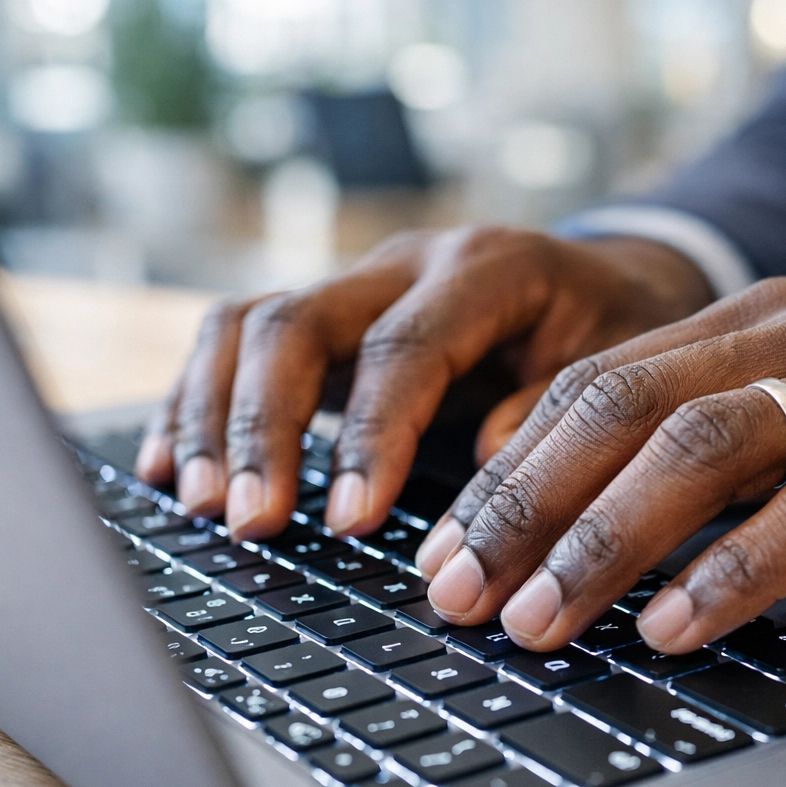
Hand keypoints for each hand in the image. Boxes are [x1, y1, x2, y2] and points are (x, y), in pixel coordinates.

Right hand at [134, 227, 712, 540]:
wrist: (604, 280)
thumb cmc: (612, 331)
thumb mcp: (618, 367)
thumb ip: (557, 412)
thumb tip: (486, 468)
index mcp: (487, 270)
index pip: (406, 347)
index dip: (372, 436)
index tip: (349, 521)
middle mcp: (406, 265)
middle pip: (297, 322)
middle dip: (263, 427)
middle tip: (251, 522)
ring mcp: (355, 285)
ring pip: (247, 324)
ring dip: (212, 416)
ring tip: (199, 505)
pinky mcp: (326, 319)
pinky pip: (234, 342)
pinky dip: (194, 402)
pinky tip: (167, 467)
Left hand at [418, 278, 785, 653]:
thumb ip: (712, 453)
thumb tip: (577, 536)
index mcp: (756, 325)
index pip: (594, 387)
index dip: (507, 471)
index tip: (441, 553)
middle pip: (626, 409)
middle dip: (526, 506)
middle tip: (455, 592)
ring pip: (709, 449)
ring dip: (608, 539)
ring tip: (540, 618)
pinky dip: (740, 568)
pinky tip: (679, 626)